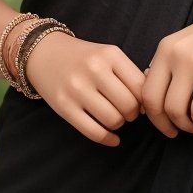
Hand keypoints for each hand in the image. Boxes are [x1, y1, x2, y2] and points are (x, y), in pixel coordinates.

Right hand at [23, 31, 146, 147]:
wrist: (44, 52)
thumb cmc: (83, 57)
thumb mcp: (108, 55)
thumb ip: (129, 75)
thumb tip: (148, 107)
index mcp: (110, 54)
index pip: (141, 86)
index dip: (145, 100)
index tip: (140, 103)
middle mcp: (94, 70)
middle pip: (129, 105)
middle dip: (132, 114)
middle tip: (127, 112)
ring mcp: (77, 89)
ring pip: (114, 120)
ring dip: (119, 124)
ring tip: (115, 117)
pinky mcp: (64, 106)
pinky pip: (94, 132)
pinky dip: (108, 139)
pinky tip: (113, 138)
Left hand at [140, 0, 192, 137]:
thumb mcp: (188, 42)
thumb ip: (170, 63)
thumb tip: (154, 93)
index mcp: (165, 48)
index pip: (144, 89)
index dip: (151, 113)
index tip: (162, 122)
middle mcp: (175, 55)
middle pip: (154, 103)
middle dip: (162, 124)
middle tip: (175, 132)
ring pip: (175, 110)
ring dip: (185, 125)